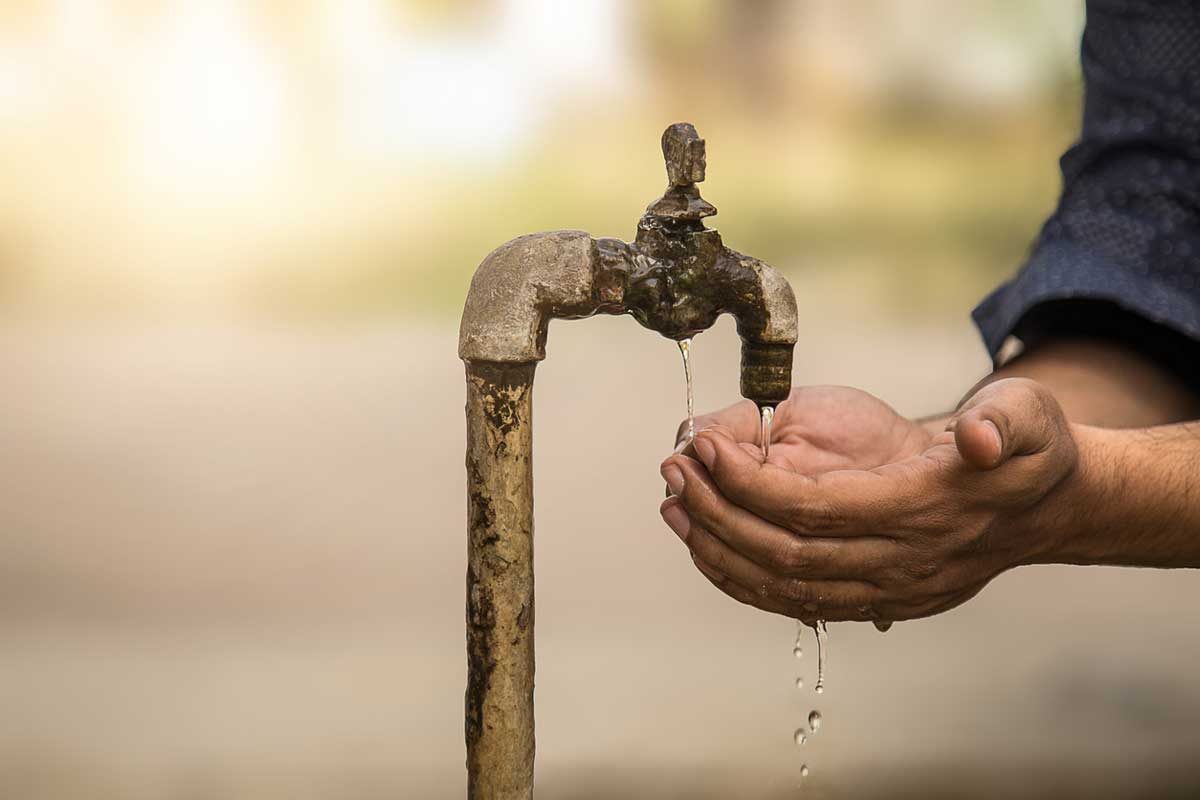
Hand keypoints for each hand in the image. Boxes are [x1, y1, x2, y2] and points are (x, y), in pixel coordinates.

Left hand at [658, 379, 1078, 622]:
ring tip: (673, 506)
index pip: (816, 510)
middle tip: (673, 470)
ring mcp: (889, 589)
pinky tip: (706, 544)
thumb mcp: (1028, 417)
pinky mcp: (878, 601)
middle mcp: (902, 561)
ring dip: (718, 550)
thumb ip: (1006, 422)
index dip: (752, 483)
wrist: (1040, 508)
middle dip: (718, 514)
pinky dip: (742, 578)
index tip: (705, 446)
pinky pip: (795, 601)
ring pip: (783, 587)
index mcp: (926, 510)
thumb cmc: (1024, 450)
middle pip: (787, 554)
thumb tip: (978, 438)